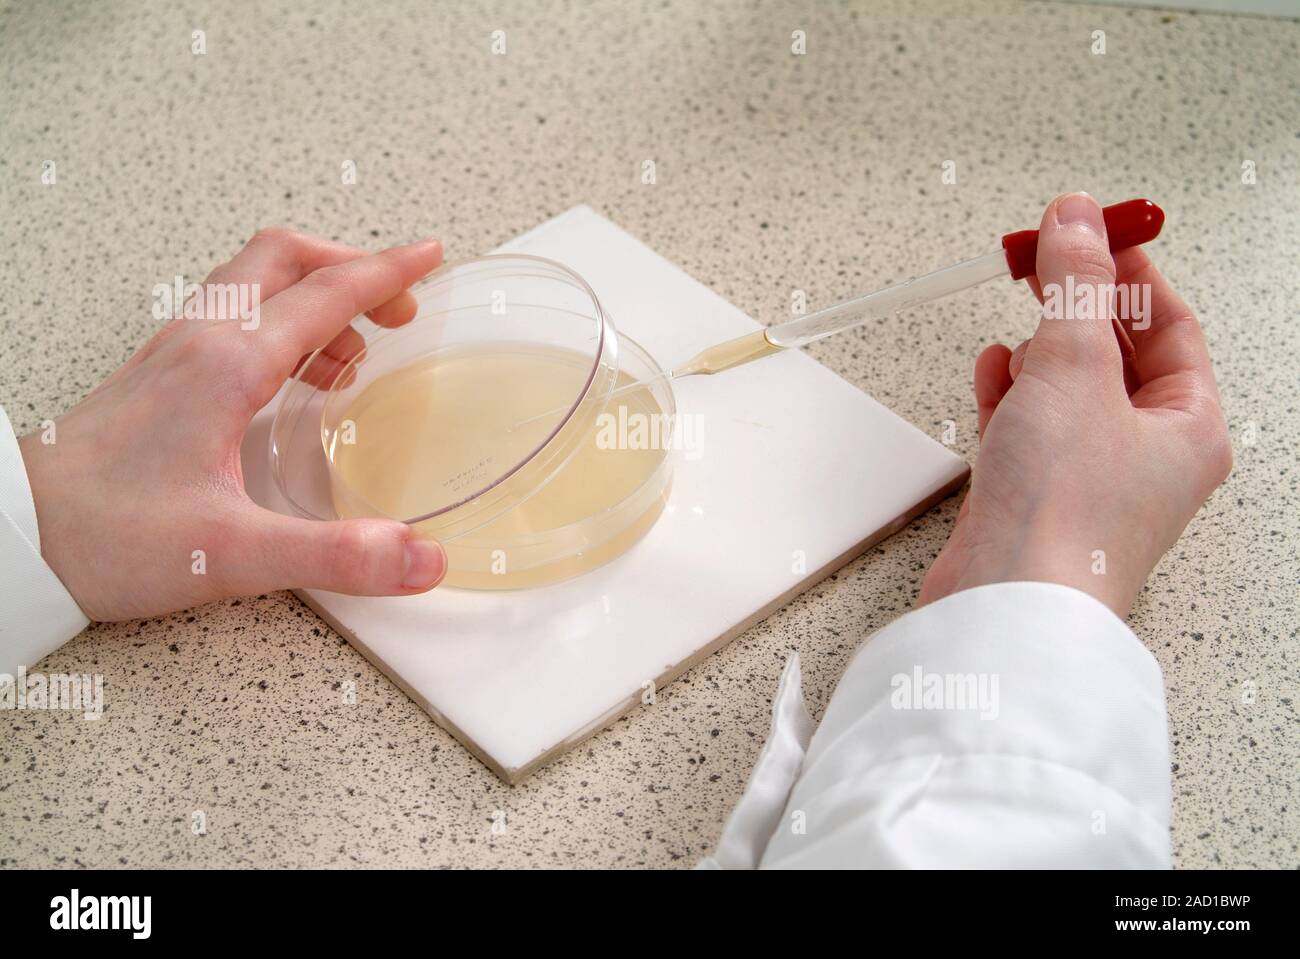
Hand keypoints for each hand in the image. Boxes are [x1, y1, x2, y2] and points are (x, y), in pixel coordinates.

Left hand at [19, 229, 448, 621]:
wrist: (14, 535)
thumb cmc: (105, 536)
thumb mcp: (232, 556)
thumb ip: (336, 556)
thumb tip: (421, 558)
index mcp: (229, 364)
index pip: (326, 292)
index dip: (387, 272)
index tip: (431, 256)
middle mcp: (202, 342)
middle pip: (284, 259)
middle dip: (350, 267)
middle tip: (397, 304)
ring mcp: (175, 353)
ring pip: (254, 284)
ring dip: (314, 295)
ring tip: (356, 350)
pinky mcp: (160, 377)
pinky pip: (231, 318)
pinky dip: (280, 326)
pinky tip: (292, 382)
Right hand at [919, 193, 1231, 617]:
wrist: (1006, 603)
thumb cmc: (1064, 514)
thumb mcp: (1073, 368)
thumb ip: (1073, 285)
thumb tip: (1077, 219)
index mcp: (1188, 426)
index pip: (1170, 324)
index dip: (1129, 269)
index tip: (1090, 227)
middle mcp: (1146, 455)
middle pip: (1117, 353)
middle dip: (1076, 304)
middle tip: (1040, 257)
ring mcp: (1090, 479)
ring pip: (1070, 389)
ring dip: (1040, 350)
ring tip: (1018, 320)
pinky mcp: (1036, 497)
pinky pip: (1031, 427)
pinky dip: (1010, 394)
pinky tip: (993, 375)